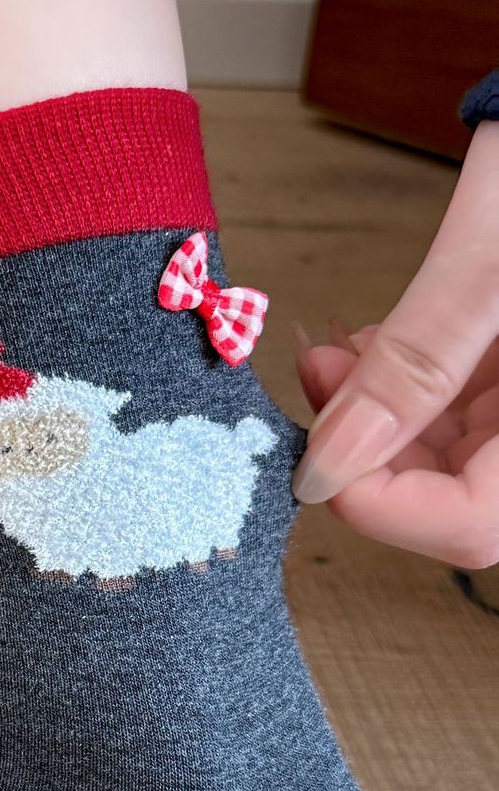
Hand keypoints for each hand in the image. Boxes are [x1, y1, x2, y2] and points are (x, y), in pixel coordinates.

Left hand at [292, 121, 498, 567]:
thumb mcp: (491, 264)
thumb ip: (417, 363)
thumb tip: (328, 464)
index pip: (471, 526)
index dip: (382, 507)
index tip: (310, 457)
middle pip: (453, 498)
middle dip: (366, 453)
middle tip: (316, 385)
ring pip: (445, 456)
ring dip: (373, 417)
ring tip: (333, 353)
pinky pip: (459, 410)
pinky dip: (402, 388)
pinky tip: (369, 346)